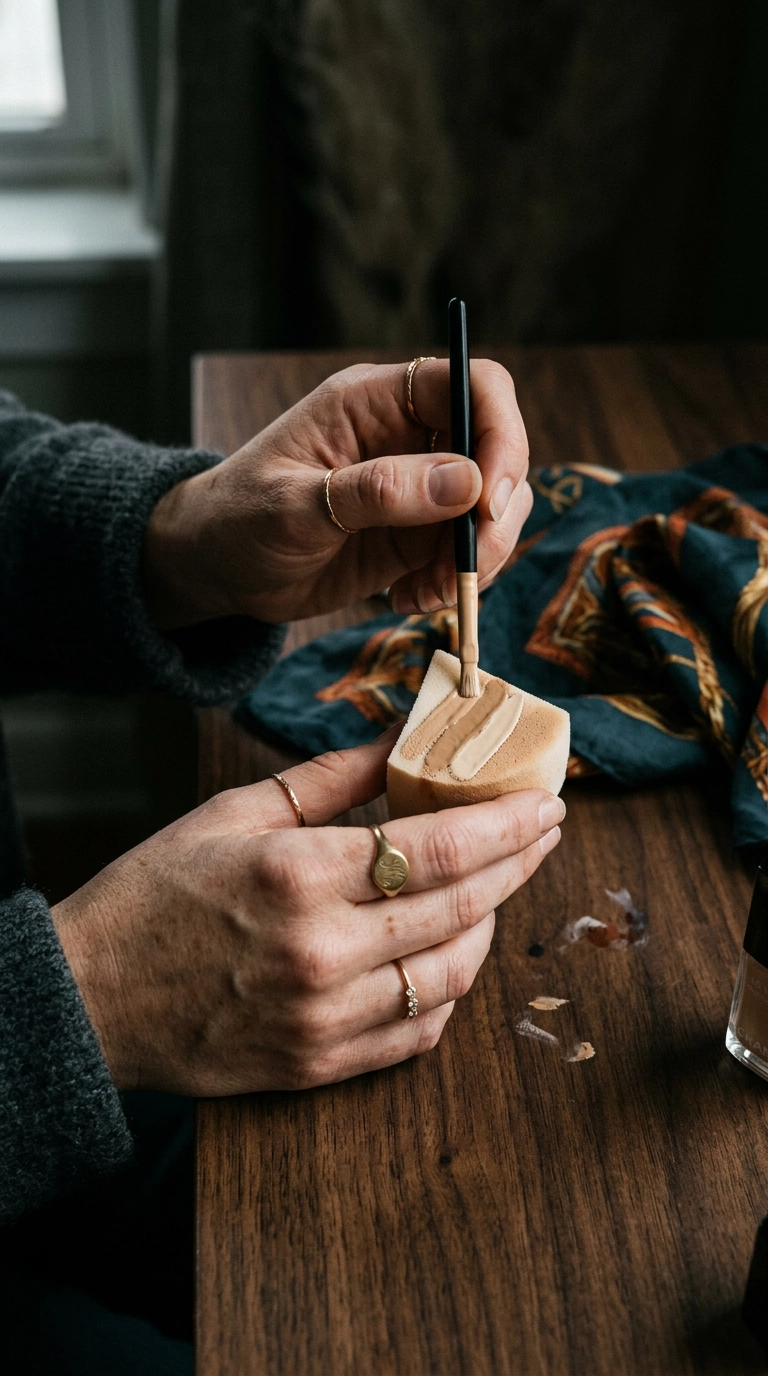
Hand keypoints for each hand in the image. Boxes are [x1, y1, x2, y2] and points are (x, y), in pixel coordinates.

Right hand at [52, 731, 562, 1094]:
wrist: (93, 997)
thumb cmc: (157, 893)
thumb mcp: (235, 813)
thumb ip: (331, 777)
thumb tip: (403, 741)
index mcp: (299, 875)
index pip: (437, 848)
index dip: (506, 824)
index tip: (546, 803)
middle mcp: (322, 950)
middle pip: (461, 908)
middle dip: (519, 864)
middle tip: (545, 833)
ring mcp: (325, 1017)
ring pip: (452, 975)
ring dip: (490, 927)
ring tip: (496, 889)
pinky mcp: (320, 1065)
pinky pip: (419, 1034)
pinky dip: (449, 991)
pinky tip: (450, 955)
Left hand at [143, 358, 530, 628]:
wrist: (217, 567)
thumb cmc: (238, 518)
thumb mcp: (295, 504)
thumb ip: (377, 491)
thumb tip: (468, 481)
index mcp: (376, 401)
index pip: (473, 384)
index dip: (500, 432)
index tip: (492, 498)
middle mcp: (409, 435)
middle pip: (497, 452)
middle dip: (496, 515)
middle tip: (469, 568)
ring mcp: (420, 487)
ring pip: (492, 509)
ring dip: (477, 559)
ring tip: (426, 594)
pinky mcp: (420, 534)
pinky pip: (467, 553)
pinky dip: (456, 583)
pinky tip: (407, 599)